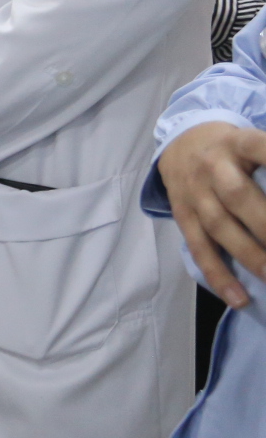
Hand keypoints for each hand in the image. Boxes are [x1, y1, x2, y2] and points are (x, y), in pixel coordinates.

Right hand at [158, 121, 265, 307]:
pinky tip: (239, 297)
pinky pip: (199, 247)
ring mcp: (194, 192)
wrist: (179, 142)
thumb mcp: (252, 140)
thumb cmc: (232, 147)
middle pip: (237, 195)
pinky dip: (218, 274)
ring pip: (218, 225)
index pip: (258, 146)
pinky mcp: (183, 215)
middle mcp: (212, 166)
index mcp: (237, 143)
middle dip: (265, 224)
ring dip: (249, 255)